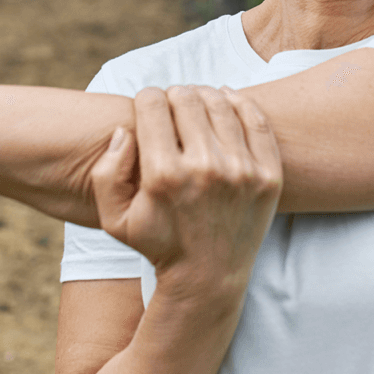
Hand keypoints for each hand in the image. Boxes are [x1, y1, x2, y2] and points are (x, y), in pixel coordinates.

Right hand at [90, 85, 282, 299]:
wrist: (208, 277)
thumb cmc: (158, 242)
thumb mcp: (114, 218)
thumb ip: (106, 172)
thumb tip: (123, 130)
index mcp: (164, 175)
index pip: (152, 103)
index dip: (146, 99)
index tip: (149, 109)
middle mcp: (204, 169)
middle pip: (186, 98)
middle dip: (173, 96)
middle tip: (172, 106)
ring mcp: (241, 171)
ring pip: (220, 103)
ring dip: (204, 96)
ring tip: (196, 105)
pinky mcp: (268, 175)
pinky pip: (256, 119)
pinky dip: (238, 103)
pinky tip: (225, 102)